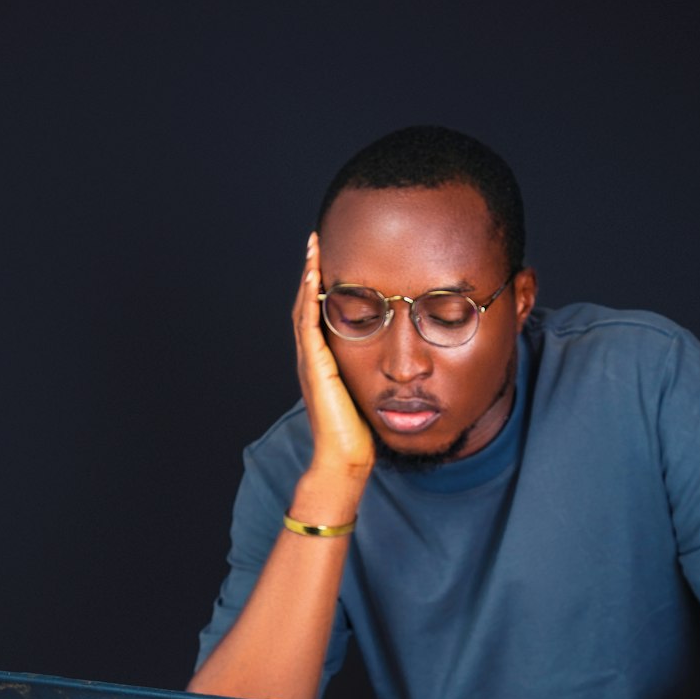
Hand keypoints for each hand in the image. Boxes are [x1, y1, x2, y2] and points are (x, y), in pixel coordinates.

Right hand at [292, 232, 374, 480]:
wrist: (344, 457)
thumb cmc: (359, 433)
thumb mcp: (367, 394)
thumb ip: (372, 375)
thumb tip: (396, 364)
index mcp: (323, 362)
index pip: (319, 315)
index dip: (321, 287)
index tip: (328, 259)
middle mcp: (311, 358)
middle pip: (306, 304)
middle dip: (311, 271)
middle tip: (315, 241)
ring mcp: (310, 362)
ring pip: (303, 308)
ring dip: (308, 276)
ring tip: (312, 247)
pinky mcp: (314, 367)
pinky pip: (308, 324)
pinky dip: (309, 298)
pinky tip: (314, 276)